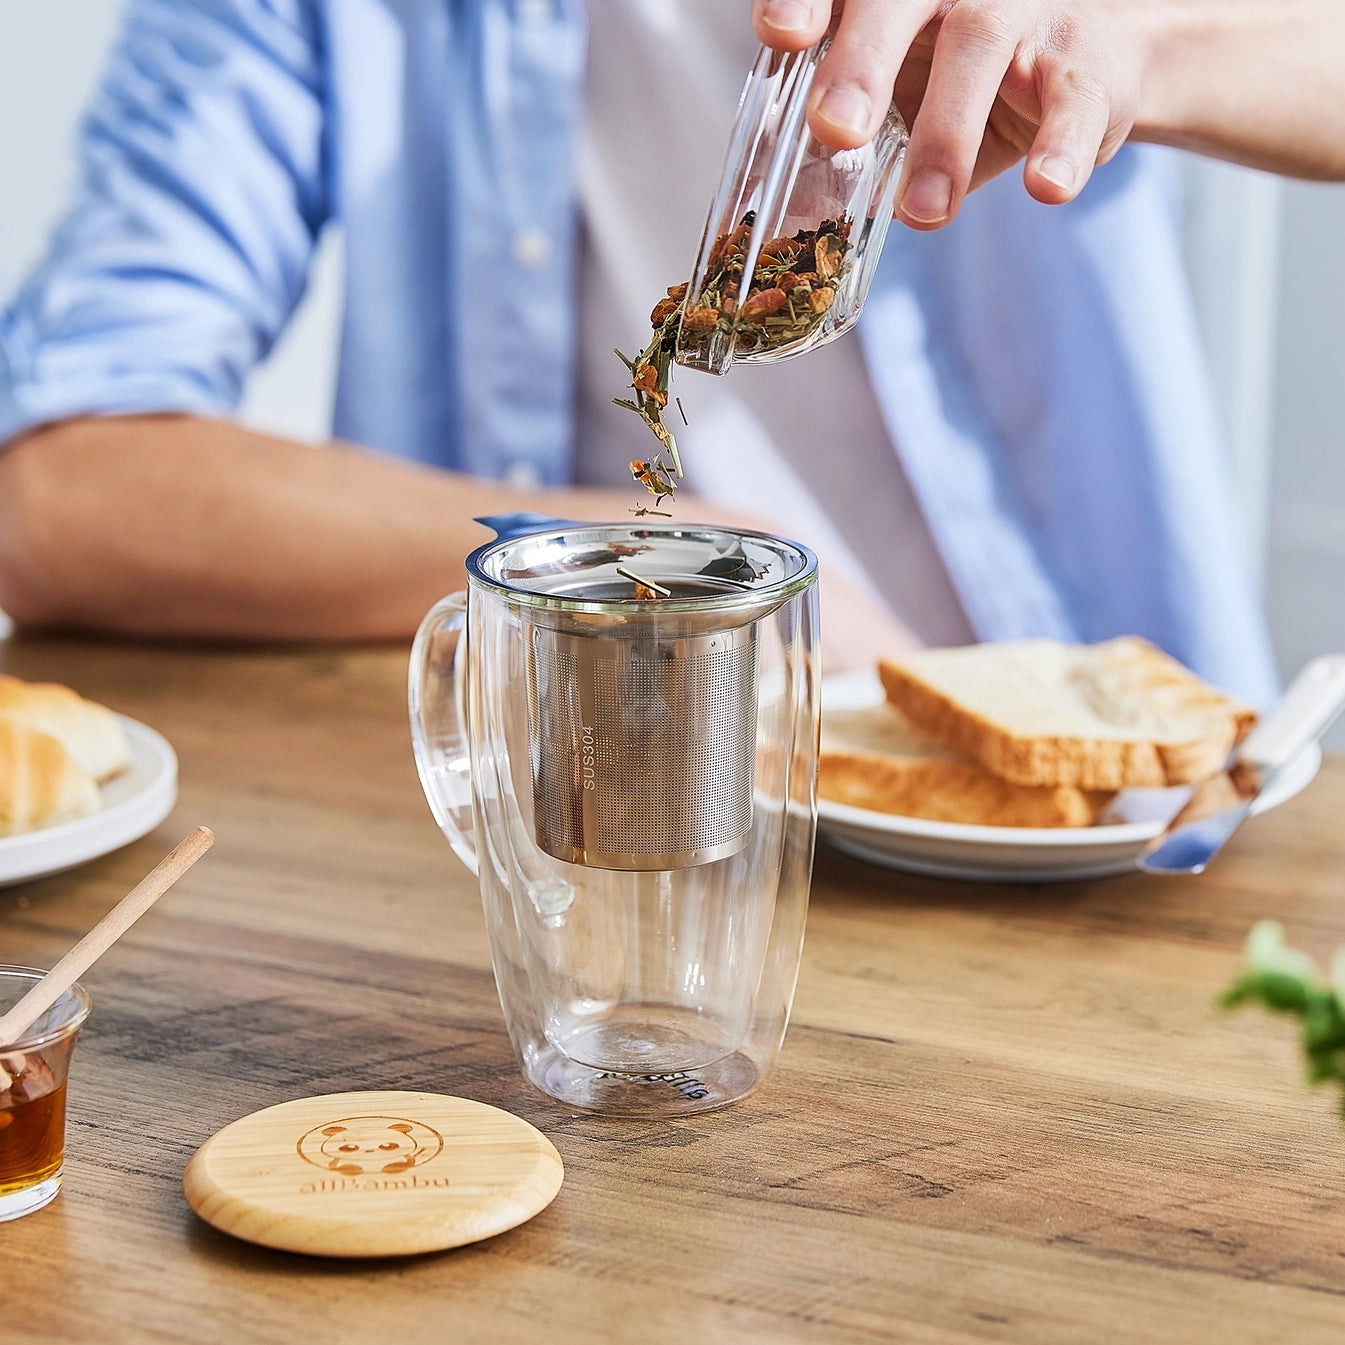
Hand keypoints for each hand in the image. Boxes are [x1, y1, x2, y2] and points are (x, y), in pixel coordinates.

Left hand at [752, 0, 1141, 229]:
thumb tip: (801, 214)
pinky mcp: (1087, 61)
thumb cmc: (968, 82)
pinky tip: (1046, 187)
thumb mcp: (904, 95)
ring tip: (924, 209)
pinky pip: (1077, 100)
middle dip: (864, 60)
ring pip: (982, 45)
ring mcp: (1024, 11)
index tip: (780, 34)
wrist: (1094, 69)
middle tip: (837, 127)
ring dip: (947, 133)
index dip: (809, 4)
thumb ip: (857, 135)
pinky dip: (1062, 146)